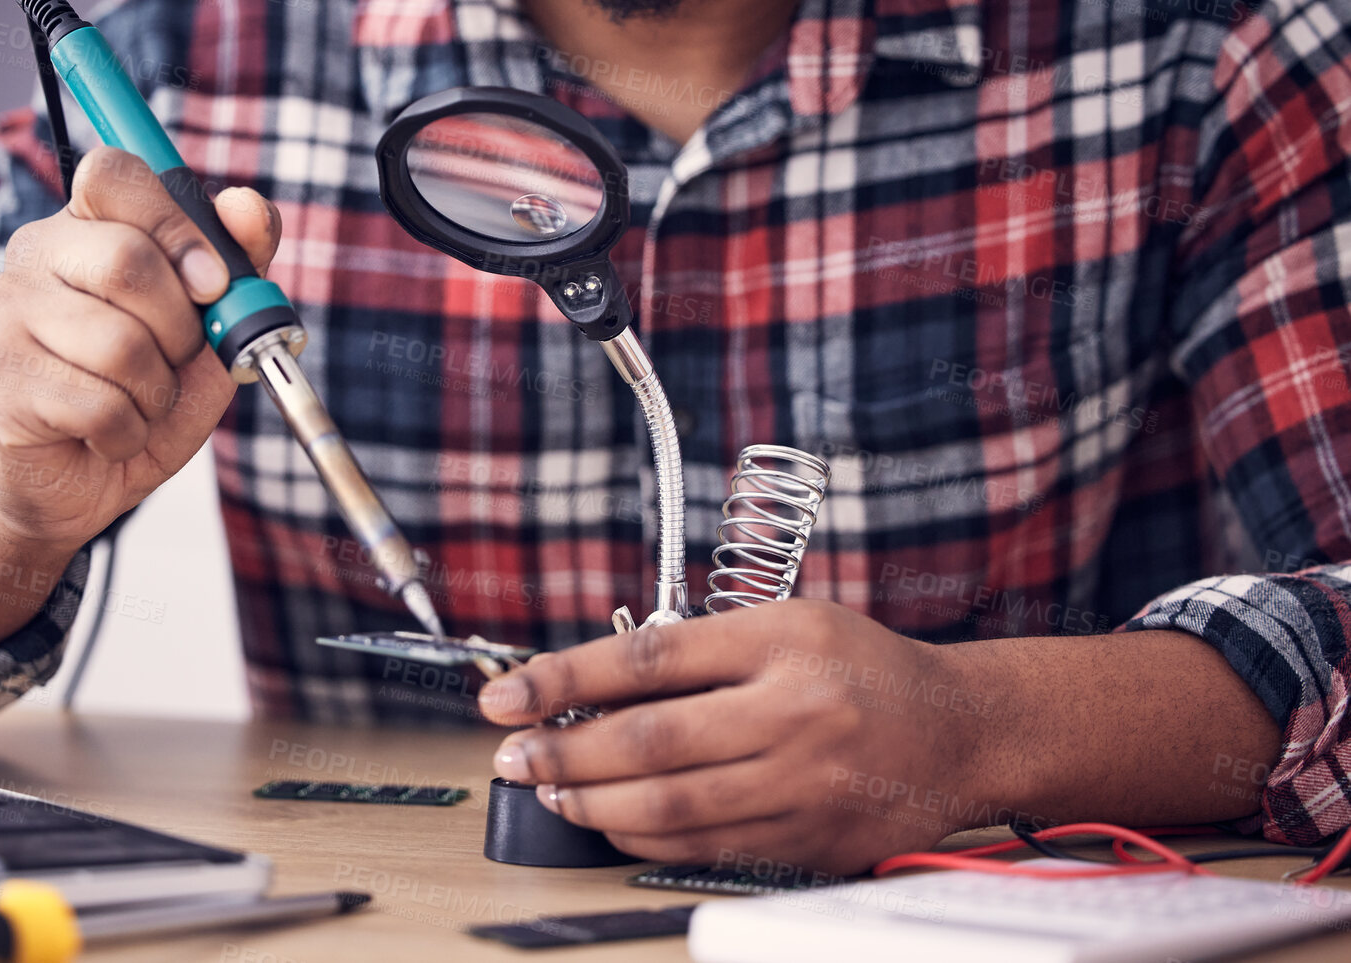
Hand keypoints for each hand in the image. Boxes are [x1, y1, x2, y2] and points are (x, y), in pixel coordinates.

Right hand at [0, 146, 279, 548]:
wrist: (78, 481)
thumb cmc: (144, 393)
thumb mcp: (210, 330)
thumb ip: (237, 265)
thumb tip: (250, 208)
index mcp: (86, 225)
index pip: (114, 174)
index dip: (177, 226)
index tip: (213, 282)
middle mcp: (35, 254)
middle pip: (128, 260)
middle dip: (181, 328)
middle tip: (175, 360)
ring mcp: (8, 315)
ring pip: (119, 343)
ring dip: (157, 391)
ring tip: (138, 402)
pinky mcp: (2, 381)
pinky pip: (101, 405)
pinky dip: (130, 432)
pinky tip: (109, 434)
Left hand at [476, 600, 991, 874]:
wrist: (963, 732)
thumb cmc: (863, 668)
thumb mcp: (788, 623)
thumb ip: (700, 649)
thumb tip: (593, 683)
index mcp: (782, 640)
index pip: (649, 658)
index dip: (564, 677)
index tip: (507, 693)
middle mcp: (793, 711)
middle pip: (650, 740)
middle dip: (563, 751)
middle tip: (512, 756)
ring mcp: (804, 782)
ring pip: (671, 805)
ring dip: (593, 802)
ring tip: (549, 791)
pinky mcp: (810, 839)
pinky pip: (705, 845)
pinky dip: (642, 838)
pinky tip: (608, 823)